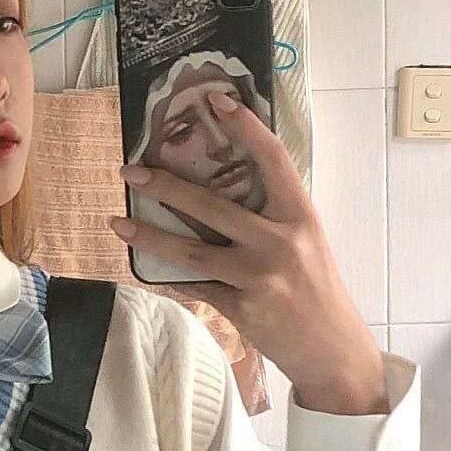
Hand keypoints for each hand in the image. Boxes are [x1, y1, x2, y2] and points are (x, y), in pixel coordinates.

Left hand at [109, 91, 388, 415]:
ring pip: (192, 251)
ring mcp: (259, 277)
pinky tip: (139, 269)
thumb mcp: (306, 241)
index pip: (273, 160)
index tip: (217, 101)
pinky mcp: (242, 308)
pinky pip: (193, 287)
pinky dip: (165, 278)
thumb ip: (271, 214)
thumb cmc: (316, 288)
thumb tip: (223, 181)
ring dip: (149, 235)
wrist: (333, 350)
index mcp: (300, 216)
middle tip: (130, 171)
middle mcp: (280, 242)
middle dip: (165, 186)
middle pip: (212, 205)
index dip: (246, 127)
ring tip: (116, 222)